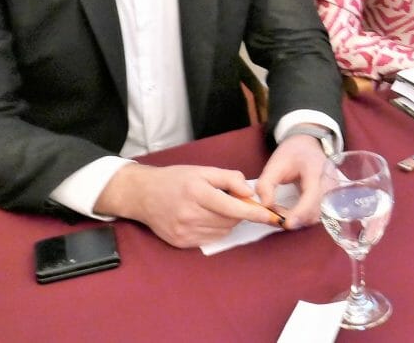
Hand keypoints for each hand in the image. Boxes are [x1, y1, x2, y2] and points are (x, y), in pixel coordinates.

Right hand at [95, 163, 272, 247]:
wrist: (142, 195)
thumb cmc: (175, 179)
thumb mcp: (203, 171)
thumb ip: (229, 178)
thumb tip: (250, 192)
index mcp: (197, 193)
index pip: (232, 207)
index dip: (254, 212)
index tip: (271, 215)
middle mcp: (190, 215)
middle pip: (230, 221)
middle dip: (239, 212)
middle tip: (233, 201)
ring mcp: (184, 231)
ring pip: (222, 231)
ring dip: (228, 221)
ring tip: (215, 207)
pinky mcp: (181, 242)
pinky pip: (210, 239)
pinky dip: (216, 229)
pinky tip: (206, 218)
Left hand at [255, 132, 329, 229]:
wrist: (308, 146)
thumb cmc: (292, 153)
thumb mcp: (274, 164)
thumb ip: (265, 184)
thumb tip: (266, 206)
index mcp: (316, 169)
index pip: (312, 195)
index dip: (300, 212)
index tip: (286, 223)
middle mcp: (329, 182)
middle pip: (316, 210)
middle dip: (295, 218)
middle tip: (275, 213)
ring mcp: (332, 192)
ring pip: (317, 216)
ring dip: (298, 219)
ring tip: (281, 210)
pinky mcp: (330, 199)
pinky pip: (318, 215)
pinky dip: (303, 218)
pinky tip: (291, 211)